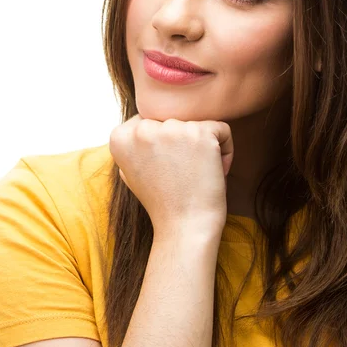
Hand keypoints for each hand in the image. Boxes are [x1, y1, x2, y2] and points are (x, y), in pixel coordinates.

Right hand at [109, 113, 233, 237]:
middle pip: (175, 119)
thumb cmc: (162, 201)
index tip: (165, 170)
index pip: (152, 120)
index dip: (164, 145)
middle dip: (184, 144)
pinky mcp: (200, 133)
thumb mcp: (131, 170)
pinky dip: (226, 149)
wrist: (185, 227)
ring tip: (197, 173)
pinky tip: (215, 171)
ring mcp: (171, 129)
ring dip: (204, 146)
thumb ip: (133, 143)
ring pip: (197, 123)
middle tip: (183, 174)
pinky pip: (222, 129)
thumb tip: (142, 120)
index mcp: (120, 136)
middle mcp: (142, 128)